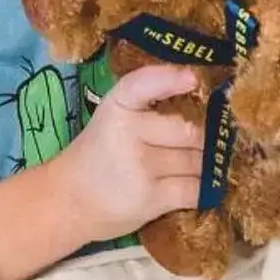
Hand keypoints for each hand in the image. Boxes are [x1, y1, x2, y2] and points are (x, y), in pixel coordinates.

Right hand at [51, 64, 203, 241]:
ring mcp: (140, 167)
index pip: (142, 85)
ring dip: (205, 165)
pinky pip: (196, 189)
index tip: (192, 78)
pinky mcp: (151, 198)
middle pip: (189, 131)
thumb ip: (151, 104)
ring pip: (198, 161)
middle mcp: (127, 133)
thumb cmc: (101, 154)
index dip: (170, 79)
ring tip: (195, 166)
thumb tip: (207, 97)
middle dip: (203, 139)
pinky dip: (205, 188)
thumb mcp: (115, 117)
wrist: (72, 201)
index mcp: (116, 106)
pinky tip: (197, 186)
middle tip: (200, 143)